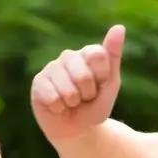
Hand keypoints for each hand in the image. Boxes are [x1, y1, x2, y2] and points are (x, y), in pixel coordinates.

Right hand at [31, 24, 125, 142]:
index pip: (97, 55)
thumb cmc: (95, 106)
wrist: (77, 130)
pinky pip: (53, 98)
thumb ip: (113, 56)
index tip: (100, 85)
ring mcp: (51, 68)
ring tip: (72, 102)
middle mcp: (68, 56)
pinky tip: (58, 106)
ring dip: (73, 103)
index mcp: (87, 53)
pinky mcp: (38, 82)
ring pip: (68, 90)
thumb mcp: (110, 84)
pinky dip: (60, 108)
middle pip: (83, 75)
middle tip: (85, 97)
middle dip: (88, 94)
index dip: (102, 77)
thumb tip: (119, 27)